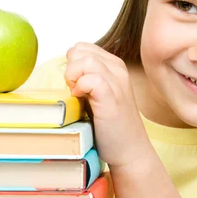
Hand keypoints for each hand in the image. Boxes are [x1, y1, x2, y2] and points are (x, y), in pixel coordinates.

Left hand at [65, 43, 150, 168]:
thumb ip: (86, 78)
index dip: (72, 64)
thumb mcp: (98, 94)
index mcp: (114, 66)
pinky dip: (80, 87)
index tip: (75, 85)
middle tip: (75, 91)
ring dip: (74, 77)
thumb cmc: (110, 126)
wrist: (130, 150)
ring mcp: (117, 83)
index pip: (82, 47)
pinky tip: (81, 100)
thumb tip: (67, 69)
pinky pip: (91, 79)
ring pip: (86, 60)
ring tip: (78, 95)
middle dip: (71, 68)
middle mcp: (118, 70)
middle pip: (80, 50)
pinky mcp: (113, 98)